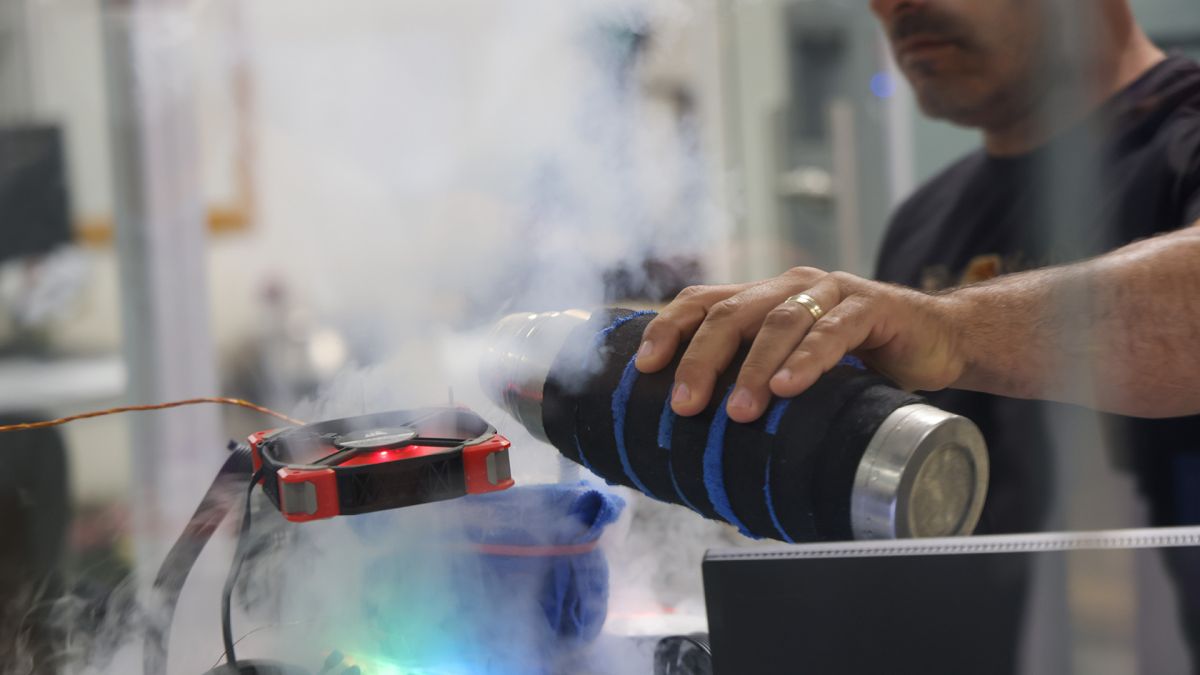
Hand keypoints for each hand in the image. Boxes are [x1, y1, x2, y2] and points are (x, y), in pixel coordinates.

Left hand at [634, 267, 967, 422]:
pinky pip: (834, 330)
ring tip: (738, 411)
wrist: (939, 341)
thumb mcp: (799, 368)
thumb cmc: (860, 362)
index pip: (702, 300)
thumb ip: (760, 382)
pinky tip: (789, 388)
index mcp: (764, 297)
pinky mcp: (873, 306)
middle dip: (702, 360)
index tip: (643, 367)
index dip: (669, 328)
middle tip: (685, 405)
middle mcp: (791, 286)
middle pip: (731, 313)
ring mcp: (833, 291)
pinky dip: (808, 359)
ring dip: (754, 367)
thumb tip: (701, 436)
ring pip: (779, 320)